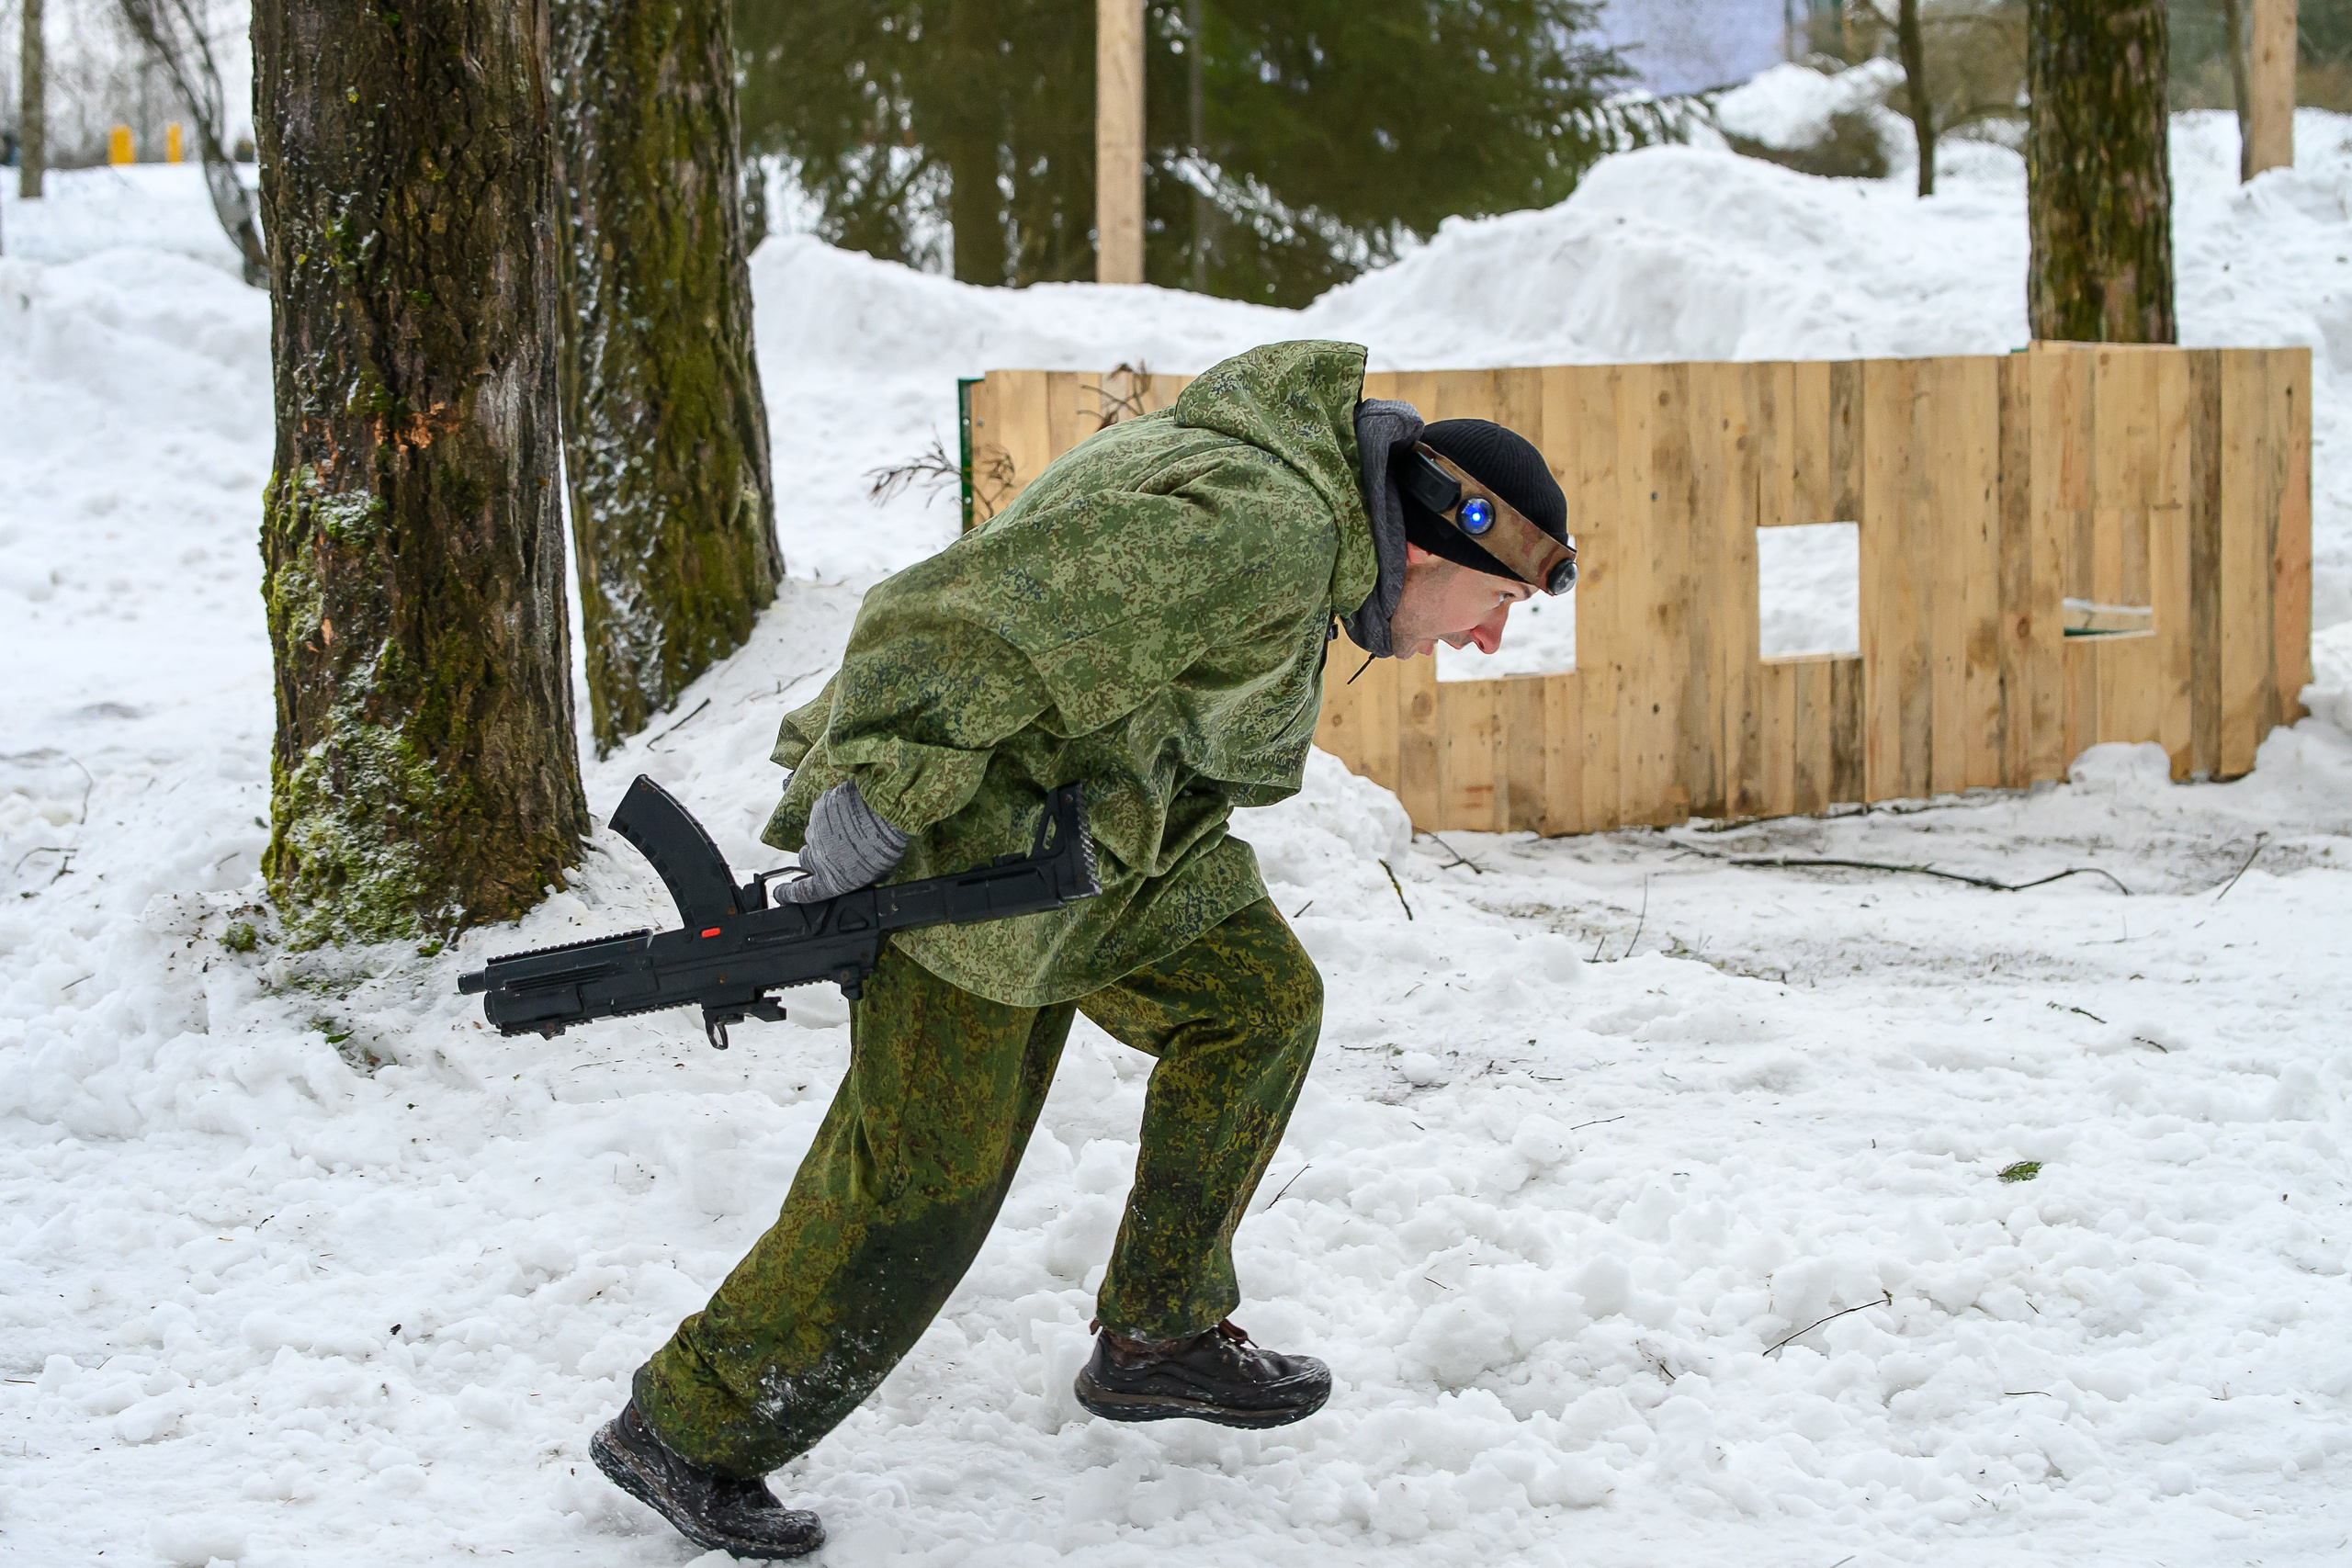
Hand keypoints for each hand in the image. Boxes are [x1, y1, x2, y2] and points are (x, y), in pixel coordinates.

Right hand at [775, 781, 909, 903]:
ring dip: (825, 834)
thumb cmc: (887, 845)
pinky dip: (830, 815)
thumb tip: (866, 877)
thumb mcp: (880, 872)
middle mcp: (818, 859)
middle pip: (806, 860)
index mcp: (832, 880)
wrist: (886, 813)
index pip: (802, 892)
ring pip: (813, 836)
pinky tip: (849, 813)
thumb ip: (864, 877)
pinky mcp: (818, 811)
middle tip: (837, 849)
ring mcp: (815, 834)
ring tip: (849, 828)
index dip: (788, 894)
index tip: (779, 893)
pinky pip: (819, 814)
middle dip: (816, 856)